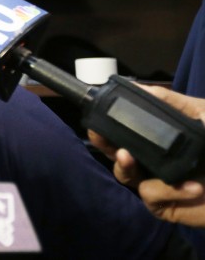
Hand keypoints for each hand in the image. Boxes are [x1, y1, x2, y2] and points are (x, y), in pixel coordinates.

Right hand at [88, 84, 204, 226]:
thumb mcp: (203, 115)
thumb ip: (174, 103)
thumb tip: (141, 88)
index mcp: (162, 139)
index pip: (127, 132)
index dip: (108, 127)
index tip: (98, 121)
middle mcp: (156, 160)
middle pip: (117, 153)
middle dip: (105, 145)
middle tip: (102, 138)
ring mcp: (160, 184)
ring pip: (127, 176)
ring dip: (125, 166)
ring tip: (129, 157)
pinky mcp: (166, 206)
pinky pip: (151, 196)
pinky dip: (168, 190)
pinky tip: (191, 186)